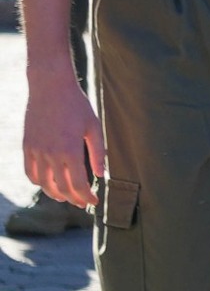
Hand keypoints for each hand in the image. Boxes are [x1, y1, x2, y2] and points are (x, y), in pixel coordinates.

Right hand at [23, 76, 103, 208]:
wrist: (50, 87)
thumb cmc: (77, 105)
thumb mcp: (93, 127)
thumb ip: (97, 152)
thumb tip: (100, 175)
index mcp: (70, 151)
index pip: (78, 184)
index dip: (86, 197)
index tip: (94, 202)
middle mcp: (51, 154)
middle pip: (61, 187)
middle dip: (73, 199)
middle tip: (82, 203)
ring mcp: (36, 151)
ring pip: (43, 183)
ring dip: (55, 194)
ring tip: (65, 197)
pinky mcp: (27, 146)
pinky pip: (30, 172)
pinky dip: (38, 182)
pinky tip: (48, 183)